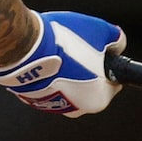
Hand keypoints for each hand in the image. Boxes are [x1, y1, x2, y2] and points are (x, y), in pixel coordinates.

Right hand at [0, 10, 123, 116]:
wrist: (25, 49)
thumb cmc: (66, 43)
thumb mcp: (101, 31)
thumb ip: (116, 40)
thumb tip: (117, 43)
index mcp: (98, 99)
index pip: (112, 82)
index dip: (107, 63)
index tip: (100, 52)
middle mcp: (77, 109)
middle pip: (89, 86)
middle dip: (86, 70)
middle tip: (77, 48)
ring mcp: (51, 107)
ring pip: (66, 87)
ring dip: (65, 72)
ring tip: (57, 51)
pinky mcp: (31, 100)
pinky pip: (46, 86)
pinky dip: (47, 74)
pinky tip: (43, 57)